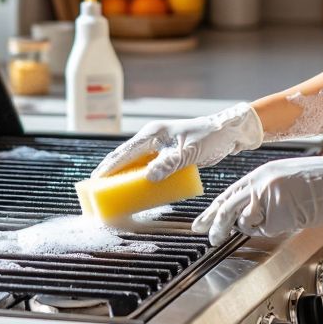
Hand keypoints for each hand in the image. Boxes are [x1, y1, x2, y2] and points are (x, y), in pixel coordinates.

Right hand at [92, 102, 264, 181]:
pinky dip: (138, 177)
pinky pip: (146, 166)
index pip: (125, 152)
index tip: (96, 180)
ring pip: (134, 162)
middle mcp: (152, 138)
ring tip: (109, 191)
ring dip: (122, 175)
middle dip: (109, 171)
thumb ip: (170, 164)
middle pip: (124, 156)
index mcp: (153, 133)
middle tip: (94, 188)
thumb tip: (148, 177)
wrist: (228, 132)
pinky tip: (134, 188)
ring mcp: (159, 146)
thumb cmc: (210, 137)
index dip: (109, 167)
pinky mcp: (166, 154)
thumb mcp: (190, 152)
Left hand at [192, 154, 322, 244]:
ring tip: (285, 213)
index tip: (201, 223)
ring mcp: (270, 196)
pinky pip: (269, 229)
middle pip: (227, 208)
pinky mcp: (282, 211)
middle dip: (216, 226)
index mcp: (261, 172)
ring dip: (260, 225)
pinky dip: (278, 228)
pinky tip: (296, 214)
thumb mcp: (285, 178)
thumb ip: (263, 191)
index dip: (212, 211)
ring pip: (249, 222)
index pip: (228, 193)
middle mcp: (261, 181)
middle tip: (210, 238)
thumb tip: (245, 214)